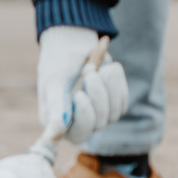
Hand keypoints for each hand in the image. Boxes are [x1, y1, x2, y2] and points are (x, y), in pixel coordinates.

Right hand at [35, 27, 127, 145]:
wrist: (73, 43)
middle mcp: (78, 122)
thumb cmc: (58, 62)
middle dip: (97, 96)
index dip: (83, 118)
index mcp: (58, 121)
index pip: (77, 134)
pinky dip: (117, 84)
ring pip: (113, 113)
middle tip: (90, 72)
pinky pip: (122, 102)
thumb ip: (56, 107)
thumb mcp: (54, 81)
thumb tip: (55, 134)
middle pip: (98, 123)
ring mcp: (98, 114)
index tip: (80, 95)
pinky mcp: (112, 104)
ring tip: (95, 66)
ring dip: (108, 88)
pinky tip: (108, 68)